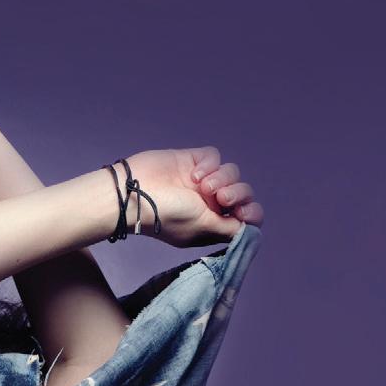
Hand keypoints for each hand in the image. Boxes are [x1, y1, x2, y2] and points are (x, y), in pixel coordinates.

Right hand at [117, 146, 265, 247]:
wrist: (134, 194)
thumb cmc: (166, 216)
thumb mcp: (203, 228)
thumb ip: (231, 228)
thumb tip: (252, 229)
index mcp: (213, 223)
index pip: (246, 217)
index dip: (252, 213)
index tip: (244, 213)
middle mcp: (209, 203)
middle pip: (243, 193)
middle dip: (238, 195)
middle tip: (222, 199)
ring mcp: (201, 181)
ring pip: (231, 173)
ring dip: (222, 179)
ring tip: (203, 186)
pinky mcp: (193, 161)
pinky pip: (214, 156)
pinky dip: (209, 164)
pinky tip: (194, 174)